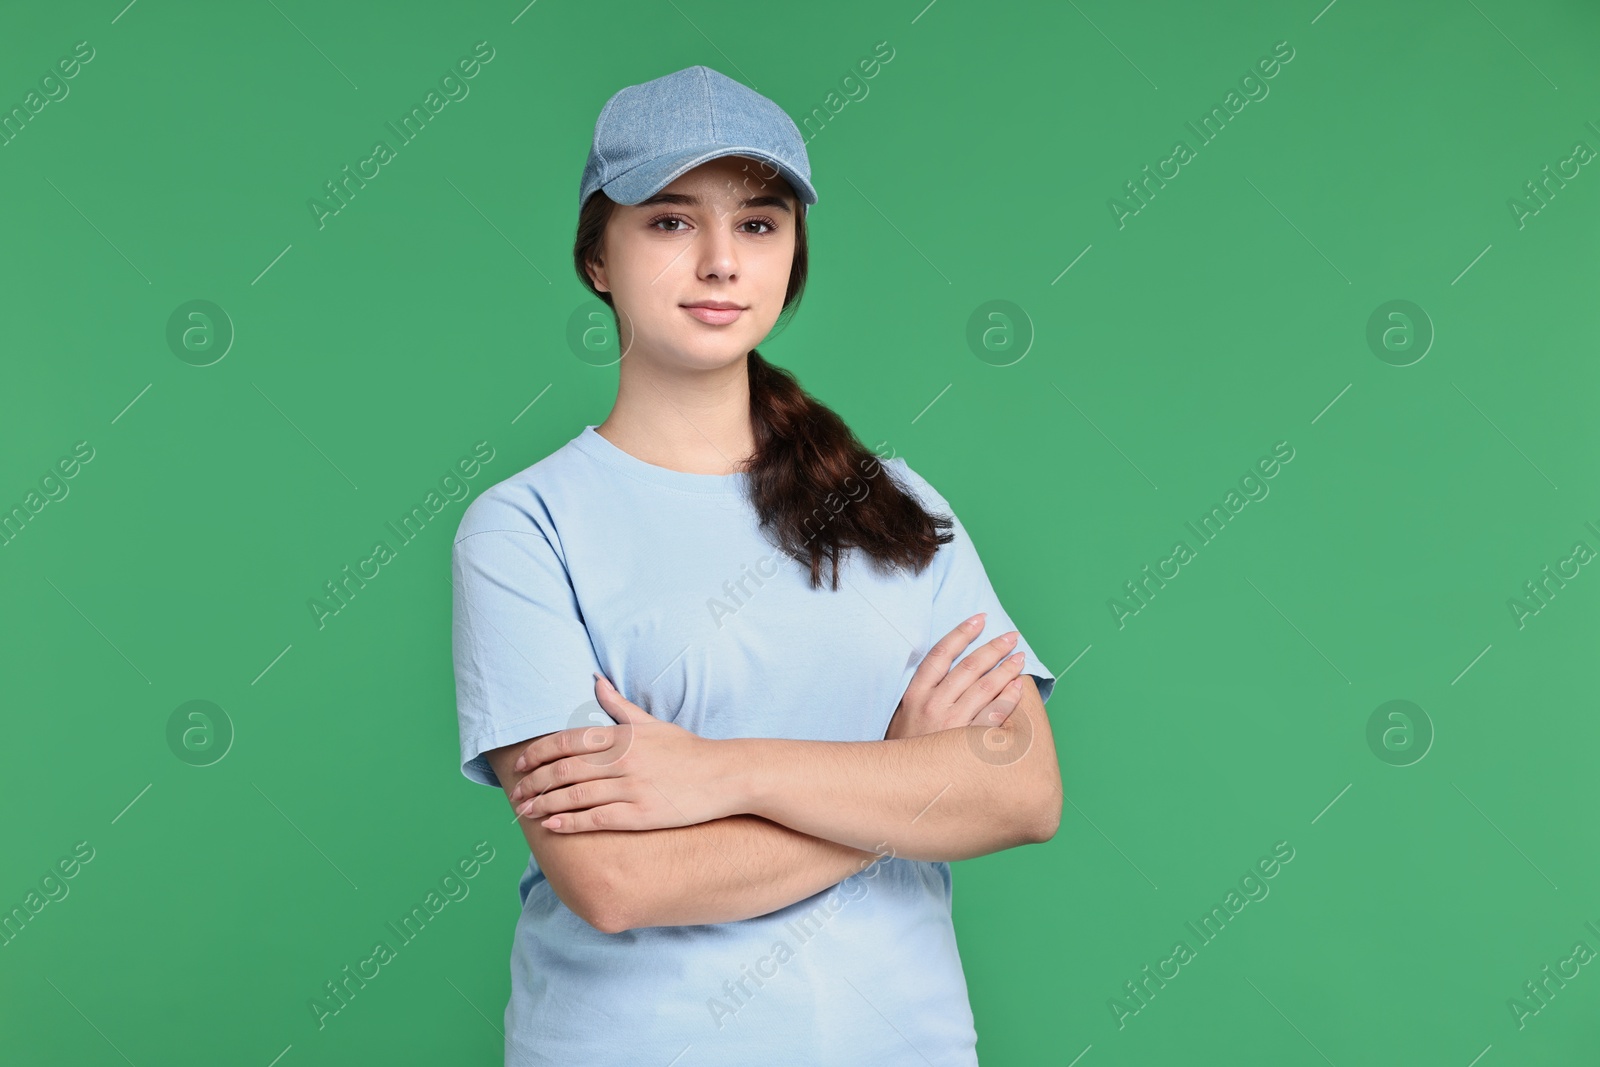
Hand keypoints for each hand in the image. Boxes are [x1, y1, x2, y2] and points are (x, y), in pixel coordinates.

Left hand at [506, 673, 738, 832]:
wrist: (726, 776)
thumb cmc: (688, 750)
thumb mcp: (654, 723)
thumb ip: (620, 705)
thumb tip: (595, 679)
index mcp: (623, 736)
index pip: (567, 741)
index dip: (538, 753)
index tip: (520, 764)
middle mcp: (623, 760)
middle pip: (564, 770)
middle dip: (534, 782)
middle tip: (517, 793)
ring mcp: (632, 788)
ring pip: (575, 796)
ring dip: (545, 805)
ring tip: (525, 813)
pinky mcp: (641, 815)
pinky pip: (597, 819)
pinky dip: (570, 822)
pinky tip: (552, 826)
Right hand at [884, 614, 1026, 740]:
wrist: (896, 786)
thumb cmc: (903, 750)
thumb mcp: (902, 717)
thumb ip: (922, 694)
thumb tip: (945, 668)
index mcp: (915, 695)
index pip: (940, 654)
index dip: (961, 633)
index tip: (979, 619)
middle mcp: (932, 705)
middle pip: (968, 667)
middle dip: (992, 648)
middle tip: (1011, 637)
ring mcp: (950, 725)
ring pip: (984, 688)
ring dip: (1005, 670)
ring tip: (1019, 659)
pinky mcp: (965, 744)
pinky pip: (993, 716)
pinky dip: (1008, 699)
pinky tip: (1018, 688)